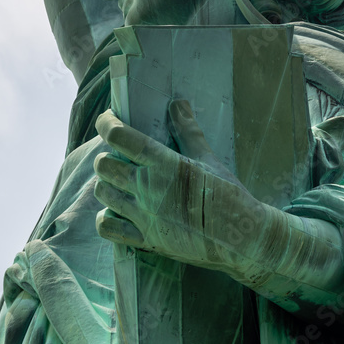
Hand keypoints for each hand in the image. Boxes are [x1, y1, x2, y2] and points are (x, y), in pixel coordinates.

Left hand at [93, 101, 266, 272]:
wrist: (241, 237)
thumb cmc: (228, 194)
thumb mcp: (208, 158)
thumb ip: (187, 131)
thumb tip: (178, 104)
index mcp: (163, 164)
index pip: (119, 137)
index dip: (106, 123)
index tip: (108, 120)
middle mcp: (147, 188)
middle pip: (104, 164)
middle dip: (107, 155)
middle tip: (120, 155)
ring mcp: (144, 216)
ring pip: (102, 192)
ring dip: (106, 182)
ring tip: (119, 180)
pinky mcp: (146, 239)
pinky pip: (108, 227)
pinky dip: (106, 216)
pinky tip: (117, 210)